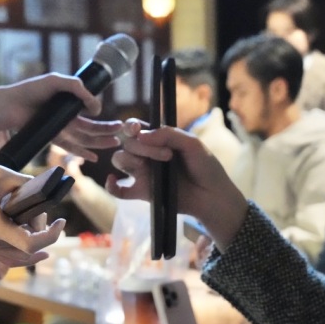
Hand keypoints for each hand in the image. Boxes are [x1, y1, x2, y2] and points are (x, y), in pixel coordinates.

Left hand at [0, 73, 122, 160]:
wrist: (8, 103)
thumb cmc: (30, 89)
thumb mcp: (57, 81)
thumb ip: (78, 89)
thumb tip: (96, 107)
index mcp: (68, 103)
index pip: (90, 112)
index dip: (101, 116)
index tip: (110, 117)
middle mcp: (65, 117)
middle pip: (90, 127)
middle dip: (106, 131)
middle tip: (122, 132)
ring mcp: (58, 128)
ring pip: (83, 137)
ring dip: (99, 141)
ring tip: (114, 143)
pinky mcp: (51, 137)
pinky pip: (69, 145)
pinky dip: (81, 151)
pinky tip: (94, 157)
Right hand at [0, 166, 65, 266]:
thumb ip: (23, 183)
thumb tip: (43, 188)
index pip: (30, 244)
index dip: (50, 235)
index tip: (60, 221)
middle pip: (27, 253)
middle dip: (45, 237)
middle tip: (53, 220)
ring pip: (18, 259)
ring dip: (35, 247)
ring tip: (46, 230)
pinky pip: (7, 255)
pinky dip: (23, 249)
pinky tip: (30, 235)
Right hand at [107, 119, 248, 247]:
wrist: (213, 196)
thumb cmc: (206, 167)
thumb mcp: (192, 144)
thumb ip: (169, 134)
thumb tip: (140, 135)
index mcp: (158, 140)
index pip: (135, 128)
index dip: (131, 126)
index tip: (136, 129)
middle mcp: (147, 154)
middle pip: (128, 143)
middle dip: (143, 146)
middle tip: (167, 155)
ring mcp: (143, 173)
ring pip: (120, 160)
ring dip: (129, 160)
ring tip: (150, 167)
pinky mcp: (142, 193)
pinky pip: (119, 190)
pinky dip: (111, 186)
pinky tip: (114, 180)